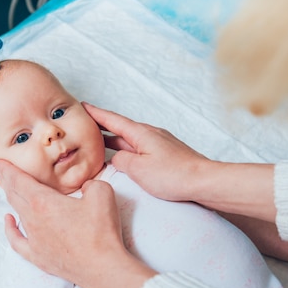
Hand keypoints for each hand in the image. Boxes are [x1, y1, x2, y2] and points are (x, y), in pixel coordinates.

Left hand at [0, 159, 156, 287]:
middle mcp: (33, 220)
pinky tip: (9, 221)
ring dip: (12, 200)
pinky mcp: (38, 256)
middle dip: (6, 181)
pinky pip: (17, 240)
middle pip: (14, 195)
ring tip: (10, 190)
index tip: (0, 162)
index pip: (19, 181)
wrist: (103, 268)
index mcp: (43, 202)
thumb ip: (89, 183)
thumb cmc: (101, 232)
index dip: (8, 170)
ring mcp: (34, 239)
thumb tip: (85, 187)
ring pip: (17, 214)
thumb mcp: (102, 192)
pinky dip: (10, 229)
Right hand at [83, 102, 208, 201]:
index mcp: (141, 133)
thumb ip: (120, 161)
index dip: (96, 113)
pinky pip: (140, 149)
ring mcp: (159, 143)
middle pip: (120, 129)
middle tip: (86, 125)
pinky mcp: (166, 154)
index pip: (112, 120)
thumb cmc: (174, 175)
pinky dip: (128, 151)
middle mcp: (150, 134)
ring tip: (99, 144)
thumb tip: (115, 158)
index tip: (83, 106)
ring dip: (114, 141)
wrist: (204, 181)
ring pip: (130, 140)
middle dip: (102, 127)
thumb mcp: (137, 169)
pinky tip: (125, 159)